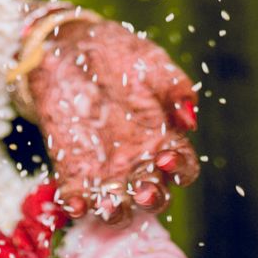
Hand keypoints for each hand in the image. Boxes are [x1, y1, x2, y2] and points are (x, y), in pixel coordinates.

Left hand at [27, 17, 198, 223]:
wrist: (69, 46)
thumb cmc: (119, 54)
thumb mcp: (151, 62)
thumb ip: (174, 88)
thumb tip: (188, 119)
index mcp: (165, 137)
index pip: (183, 166)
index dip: (180, 168)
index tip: (168, 158)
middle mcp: (138, 161)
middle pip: (153, 194)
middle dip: (151, 197)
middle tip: (143, 190)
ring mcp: (105, 168)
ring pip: (118, 204)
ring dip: (115, 210)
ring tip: (108, 204)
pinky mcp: (73, 168)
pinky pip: (77, 195)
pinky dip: (76, 204)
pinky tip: (74, 202)